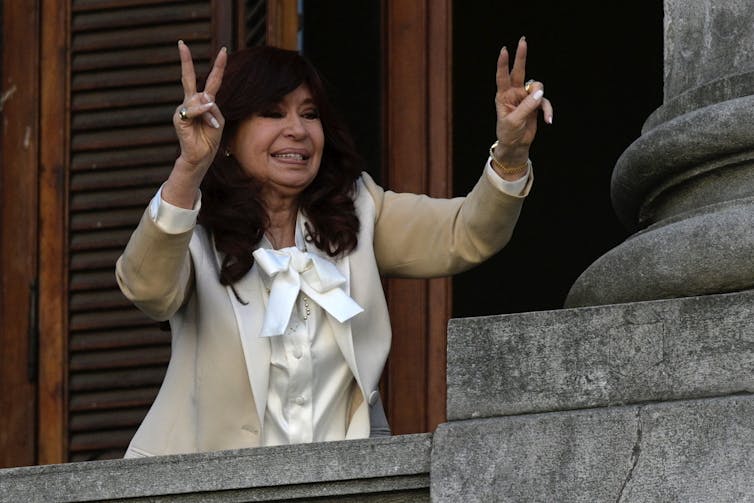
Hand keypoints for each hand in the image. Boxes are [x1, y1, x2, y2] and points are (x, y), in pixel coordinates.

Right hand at [173, 41, 226, 175]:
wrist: (201, 156)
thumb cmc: (210, 138)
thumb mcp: (218, 120)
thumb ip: (213, 108)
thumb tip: (204, 99)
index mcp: (204, 101)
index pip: (211, 80)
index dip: (219, 66)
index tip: (224, 51)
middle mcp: (191, 102)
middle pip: (188, 77)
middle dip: (185, 60)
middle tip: (181, 43)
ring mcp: (184, 109)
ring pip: (200, 100)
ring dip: (210, 114)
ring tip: (213, 126)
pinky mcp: (180, 118)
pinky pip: (194, 110)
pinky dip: (204, 114)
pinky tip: (210, 123)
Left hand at [492, 36, 552, 174]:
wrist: (516, 145)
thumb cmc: (509, 133)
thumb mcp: (514, 121)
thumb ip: (527, 106)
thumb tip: (540, 93)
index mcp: (503, 96)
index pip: (502, 77)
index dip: (503, 63)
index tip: (504, 50)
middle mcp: (514, 93)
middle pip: (519, 71)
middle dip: (521, 56)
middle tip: (522, 41)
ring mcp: (525, 98)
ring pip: (537, 87)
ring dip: (540, 98)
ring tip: (541, 112)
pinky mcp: (535, 105)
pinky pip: (545, 102)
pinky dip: (548, 110)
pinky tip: (548, 121)